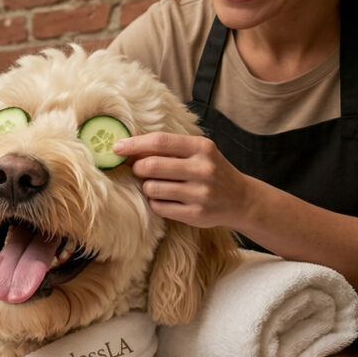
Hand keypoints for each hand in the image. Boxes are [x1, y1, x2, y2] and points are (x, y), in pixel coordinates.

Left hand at [112, 132, 254, 228]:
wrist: (241, 199)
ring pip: (152, 188)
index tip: (116, 147)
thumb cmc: (211, 171)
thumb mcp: (199, 152)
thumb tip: (129, 148)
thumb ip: (170, 148)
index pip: (159, 142)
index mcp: (201, 148)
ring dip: (147, 187)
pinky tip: (167, 199)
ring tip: (158, 185)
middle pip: (151, 166)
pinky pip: (159, 207)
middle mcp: (203, 169)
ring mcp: (200, 193)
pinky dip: (156, 202)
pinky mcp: (195, 214)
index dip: (134, 144)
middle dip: (138, 168)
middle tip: (139, 169)